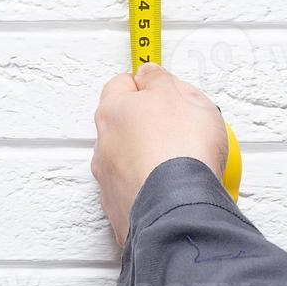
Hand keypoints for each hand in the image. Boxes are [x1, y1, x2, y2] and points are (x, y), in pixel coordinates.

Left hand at [91, 63, 227, 246]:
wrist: (180, 208)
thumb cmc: (181, 151)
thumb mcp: (183, 96)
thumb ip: (162, 80)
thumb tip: (152, 75)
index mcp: (113, 111)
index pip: (122, 85)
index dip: (146, 86)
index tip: (163, 91)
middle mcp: (103, 145)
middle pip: (125, 125)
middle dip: (150, 126)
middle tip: (182, 130)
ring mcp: (109, 180)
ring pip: (129, 162)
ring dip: (149, 161)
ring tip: (183, 167)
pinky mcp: (120, 210)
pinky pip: (137, 193)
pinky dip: (152, 191)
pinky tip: (175, 191)